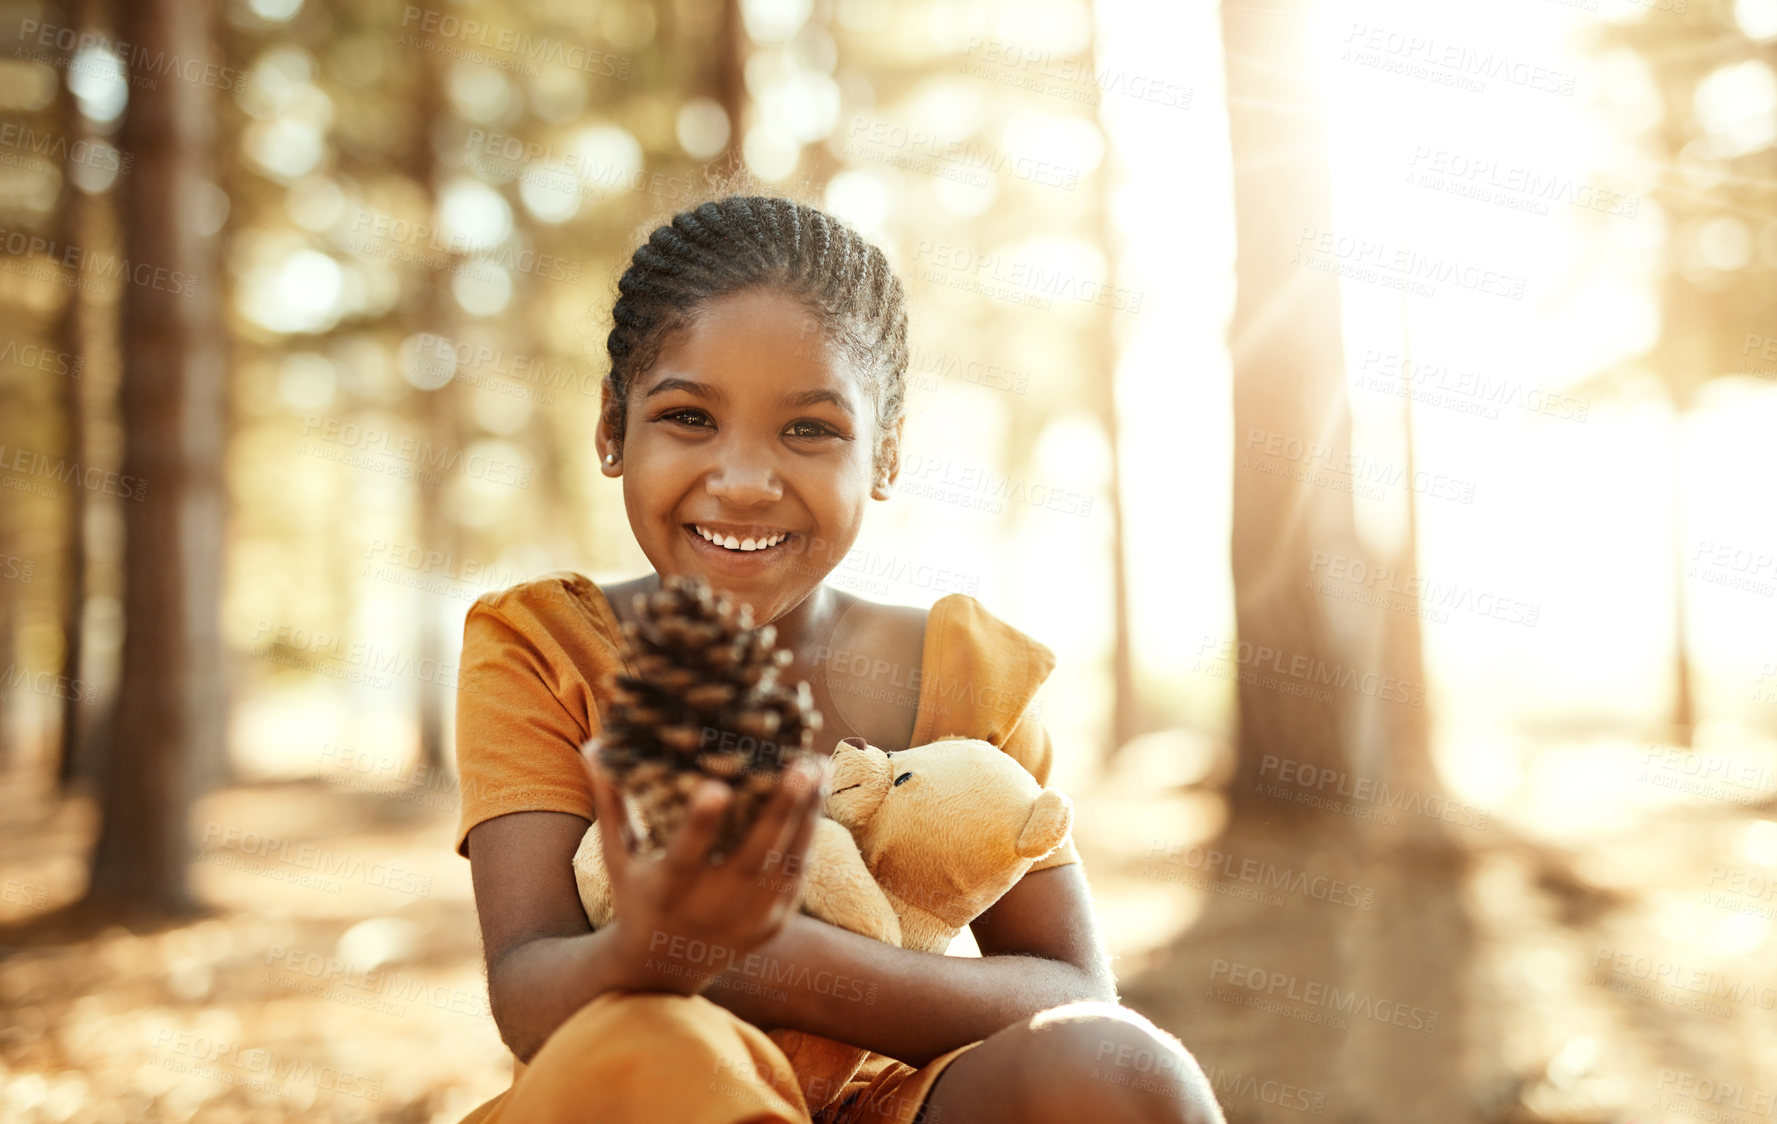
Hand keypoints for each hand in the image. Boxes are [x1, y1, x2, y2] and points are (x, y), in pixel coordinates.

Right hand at [581, 740, 828, 994]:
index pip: (685, 854)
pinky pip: (798, 874)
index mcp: (668, 890)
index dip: (701, 822)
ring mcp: (748, 919)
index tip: (717, 785)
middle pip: (754, 857)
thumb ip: (611, 803)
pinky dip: (809, 833)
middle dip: (781, 810)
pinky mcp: (774, 924)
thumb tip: (594, 745)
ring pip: (787, 862)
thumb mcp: (618, 857)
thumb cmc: (637, 897)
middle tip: (802, 766)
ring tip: (818, 764)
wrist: (665, 969)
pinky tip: (817, 794)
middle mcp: (711, 909)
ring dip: (807, 813)